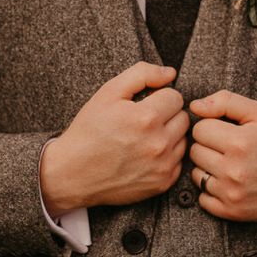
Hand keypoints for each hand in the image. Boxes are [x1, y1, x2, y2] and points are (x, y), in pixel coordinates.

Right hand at [40, 62, 188, 214]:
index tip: (143, 104)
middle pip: (183, 117)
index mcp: (146, 118)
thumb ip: (142, 74)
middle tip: (143, 120)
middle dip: (166, 114)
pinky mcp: (162, 183)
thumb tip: (170, 73)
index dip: (158, 97)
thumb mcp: (108, 92)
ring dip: (169, 135)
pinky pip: (178, 161)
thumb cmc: (89, 130)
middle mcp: (158, 143)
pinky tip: (145, 154)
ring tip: (143, 137)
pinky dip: (166, 156)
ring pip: (183, 139)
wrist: (73, 172)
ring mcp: (162, 166)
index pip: (175, 96)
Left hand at [188, 90, 256, 221]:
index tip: (228, 130)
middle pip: (195, 151)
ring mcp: (232, 193)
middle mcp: (233, 170)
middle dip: (209, 146)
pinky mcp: (232, 212)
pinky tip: (230, 182)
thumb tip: (194, 106)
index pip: (199, 129)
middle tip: (230, 147)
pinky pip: (202, 198)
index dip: (213, 126)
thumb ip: (225, 101)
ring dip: (208, 167)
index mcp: (240, 142)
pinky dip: (212, 190)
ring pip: (196, 174)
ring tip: (231, 163)